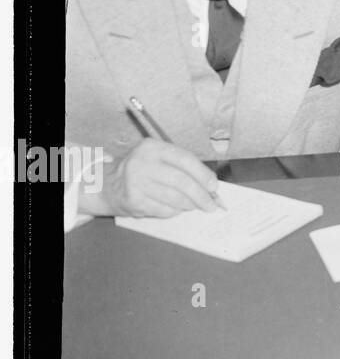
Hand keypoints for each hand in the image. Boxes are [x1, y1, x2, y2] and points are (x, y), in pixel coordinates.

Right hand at [84, 138, 222, 217]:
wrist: (107, 185)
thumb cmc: (142, 170)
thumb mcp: (159, 158)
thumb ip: (182, 167)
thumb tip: (210, 185)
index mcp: (152, 147)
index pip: (185, 160)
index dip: (203, 174)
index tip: (214, 186)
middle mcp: (142, 163)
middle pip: (181, 181)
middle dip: (200, 195)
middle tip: (211, 204)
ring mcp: (135, 182)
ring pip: (173, 197)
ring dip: (189, 204)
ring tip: (196, 206)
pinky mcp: (132, 201)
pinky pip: (162, 209)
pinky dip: (174, 211)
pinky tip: (177, 209)